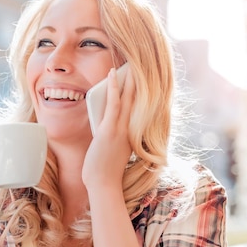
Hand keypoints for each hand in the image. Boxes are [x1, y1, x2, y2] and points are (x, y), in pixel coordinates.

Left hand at [82, 67, 134, 190]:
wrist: (103, 185)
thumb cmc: (104, 171)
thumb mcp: (111, 149)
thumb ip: (112, 133)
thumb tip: (106, 117)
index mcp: (132, 133)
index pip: (140, 108)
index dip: (142, 91)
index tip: (143, 77)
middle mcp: (131, 129)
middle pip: (138, 99)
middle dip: (139, 80)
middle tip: (140, 62)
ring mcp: (121, 128)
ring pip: (128, 97)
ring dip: (129, 78)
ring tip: (129, 62)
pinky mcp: (110, 130)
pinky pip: (114, 103)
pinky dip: (114, 87)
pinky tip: (112, 74)